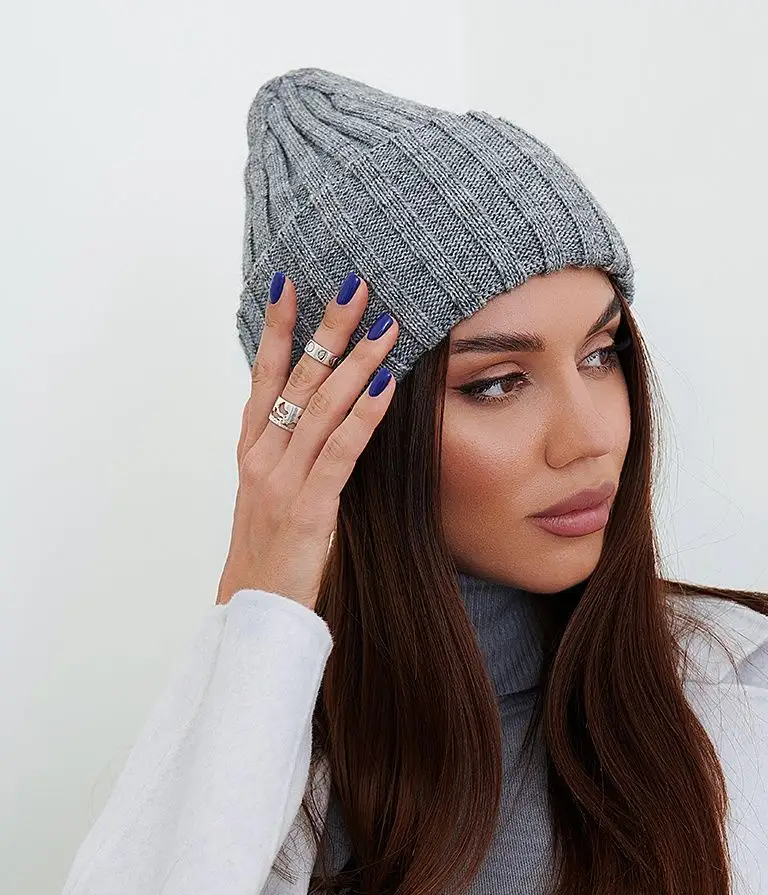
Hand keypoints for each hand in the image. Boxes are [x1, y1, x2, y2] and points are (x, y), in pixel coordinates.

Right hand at [216, 272, 397, 609]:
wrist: (253, 611)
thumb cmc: (271, 553)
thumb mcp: (275, 494)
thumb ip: (293, 454)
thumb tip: (327, 416)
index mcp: (253, 450)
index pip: (266, 376)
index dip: (278, 328)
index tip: (291, 283)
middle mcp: (263, 456)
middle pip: (298, 378)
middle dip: (327, 328)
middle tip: (355, 283)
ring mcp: (282, 481)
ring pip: (322, 407)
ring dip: (356, 362)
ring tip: (386, 325)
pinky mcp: (308, 509)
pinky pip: (340, 453)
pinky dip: (363, 417)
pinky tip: (385, 387)